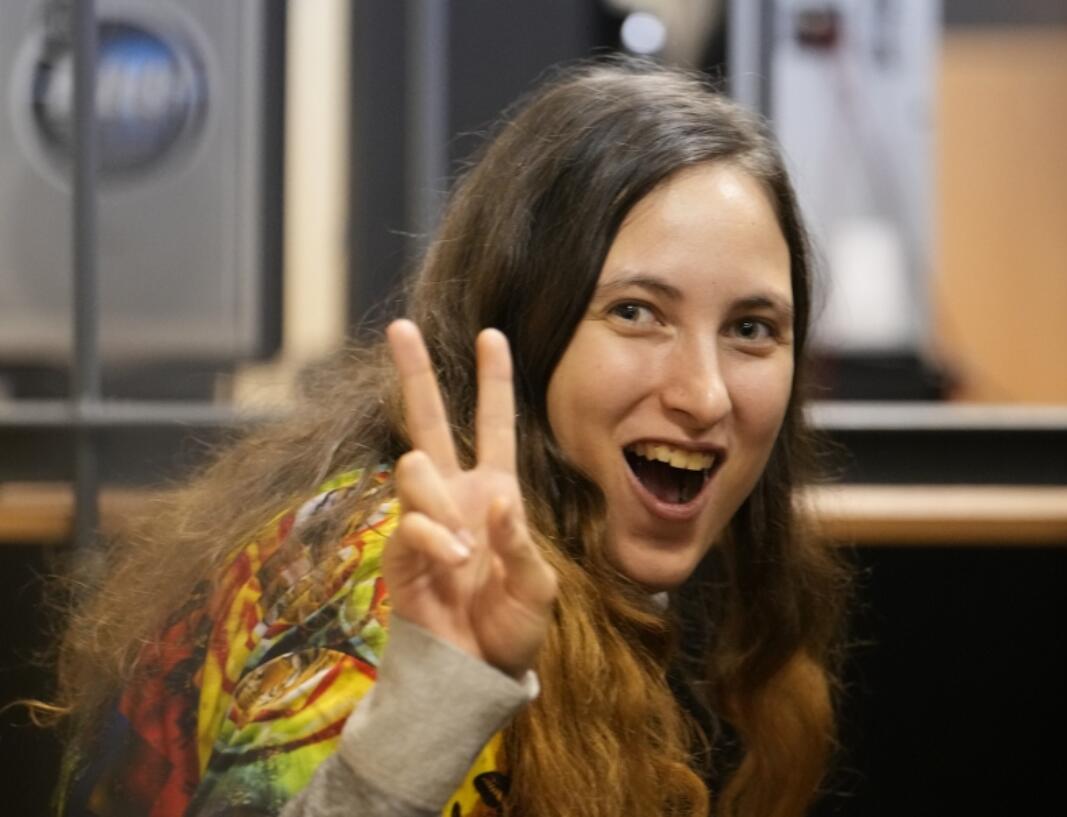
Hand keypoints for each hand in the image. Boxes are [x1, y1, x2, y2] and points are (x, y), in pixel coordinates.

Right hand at [382, 319, 556, 679]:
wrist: (474, 673)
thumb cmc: (512, 625)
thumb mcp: (537, 585)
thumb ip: (520, 542)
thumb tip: (497, 499)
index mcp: (495, 492)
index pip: (493, 425)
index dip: (492, 381)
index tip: (491, 334)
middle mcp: (455, 497)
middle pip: (428, 422)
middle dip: (415, 373)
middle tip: (401, 328)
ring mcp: (423, 520)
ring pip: (414, 469)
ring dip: (440, 505)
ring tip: (462, 554)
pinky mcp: (398, 552)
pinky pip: (411, 526)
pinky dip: (434, 541)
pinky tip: (452, 564)